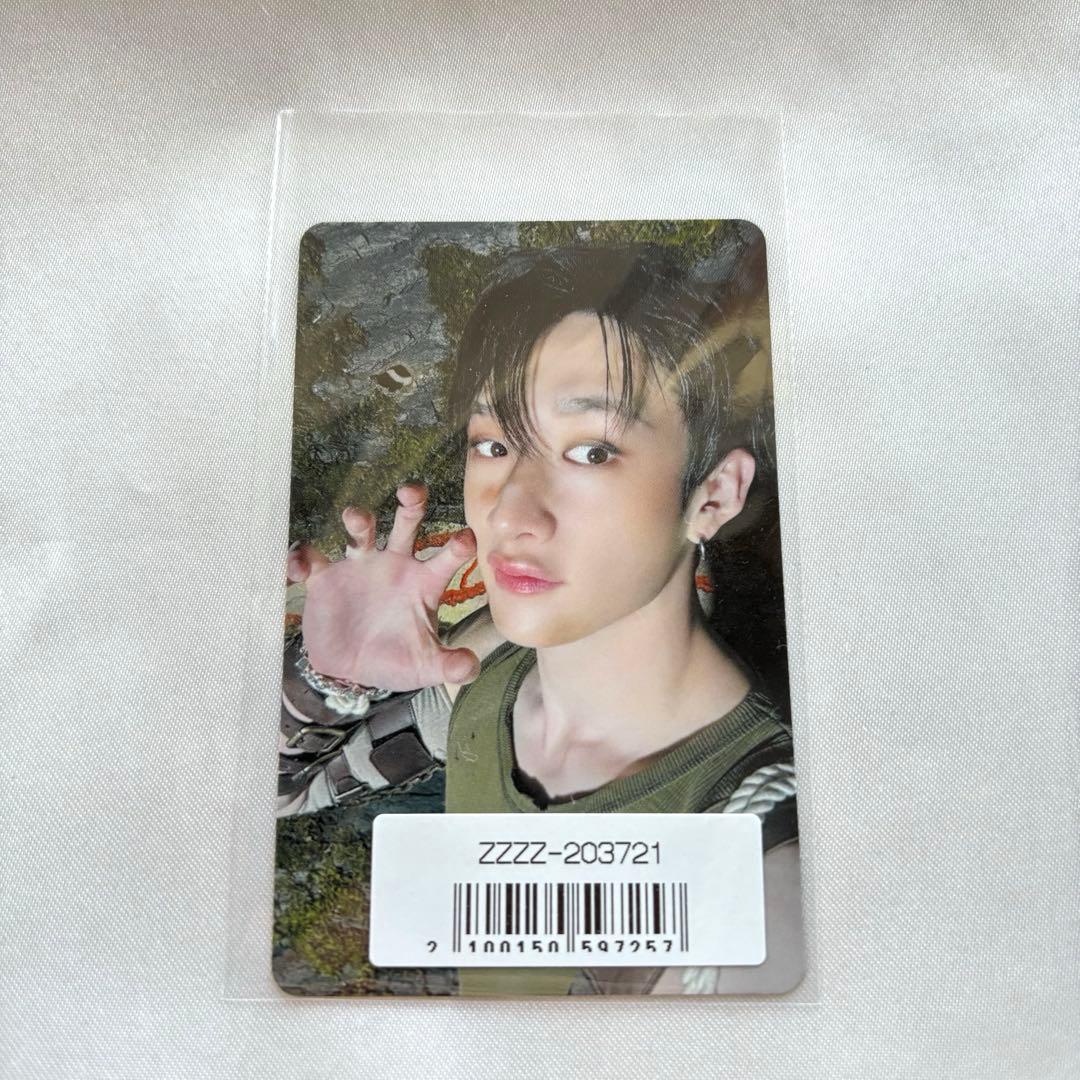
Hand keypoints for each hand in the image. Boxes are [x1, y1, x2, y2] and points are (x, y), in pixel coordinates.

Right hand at [287, 484, 480, 690]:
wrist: (350, 672)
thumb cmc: (394, 661)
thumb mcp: (425, 667)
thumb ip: (449, 665)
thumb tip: (470, 668)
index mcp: (423, 583)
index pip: (447, 556)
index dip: (458, 545)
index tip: (466, 538)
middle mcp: (394, 566)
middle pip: (407, 525)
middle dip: (411, 504)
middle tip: (411, 491)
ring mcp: (360, 568)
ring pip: (360, 532)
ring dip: (358, 520)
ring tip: (356, 520)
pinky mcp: (325, 579)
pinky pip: (311, 560)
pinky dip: (302, 558)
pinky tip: (297, 566)